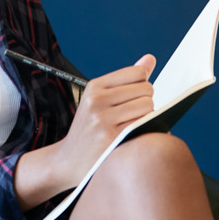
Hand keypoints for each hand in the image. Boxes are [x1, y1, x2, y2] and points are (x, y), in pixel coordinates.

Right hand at [16, 54, 155, 205]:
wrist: (68, 161)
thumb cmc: (89, 129)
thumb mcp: (99, 99)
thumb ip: (127, 79)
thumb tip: (150, 58)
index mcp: (94, 87)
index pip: (137, 73)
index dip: (142, 85)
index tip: (134, 97)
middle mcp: (97, 101)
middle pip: (146, 90)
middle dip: (146, 102)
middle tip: (132, 116)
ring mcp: (103, 120)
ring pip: (148, 107)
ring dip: (147, 117)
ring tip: (132, 126)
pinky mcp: (112, 139)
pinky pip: (145, 126)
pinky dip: (146, 131)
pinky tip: (133, 136)